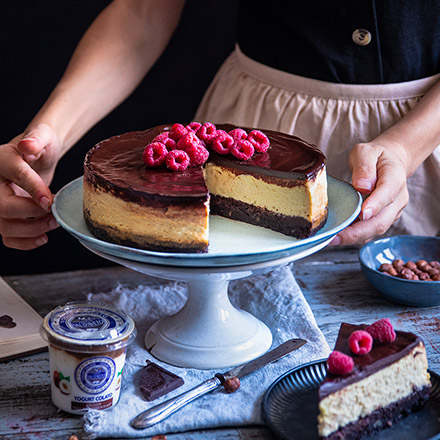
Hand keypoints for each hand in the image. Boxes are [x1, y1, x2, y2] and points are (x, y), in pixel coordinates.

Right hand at [0, 124, 61, 249]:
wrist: (35, 156)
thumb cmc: (39, 146)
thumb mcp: (42, 136)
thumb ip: (37, 140)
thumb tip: (28, 145)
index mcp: (2, 161)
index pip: (17, 175)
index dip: (33, 189)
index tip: (49, 200)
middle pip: (3, 207)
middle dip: (32, 215)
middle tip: (55, 214)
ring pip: (3, 226)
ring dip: (31, 231)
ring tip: (54, 224)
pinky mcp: (4, 216)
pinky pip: (6, 236)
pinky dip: (24, 242)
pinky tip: (43, 237)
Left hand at [331, 139, 409, 244]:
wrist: (390, 162)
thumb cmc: (375, 157)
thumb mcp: (366, 152)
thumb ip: (364, 166)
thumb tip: (362, 185)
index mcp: (395, 179)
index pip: (387, 194)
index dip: (375, 206)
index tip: (362, 214)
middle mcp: (397, 199)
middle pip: (381, 220)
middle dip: (358, 232)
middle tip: (335, 236)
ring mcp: (391, 212)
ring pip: (375, 230)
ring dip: (353, 237)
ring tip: (331, 239)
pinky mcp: (383, 219)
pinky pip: (369, 231)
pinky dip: (354, 236)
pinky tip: (337, 237)